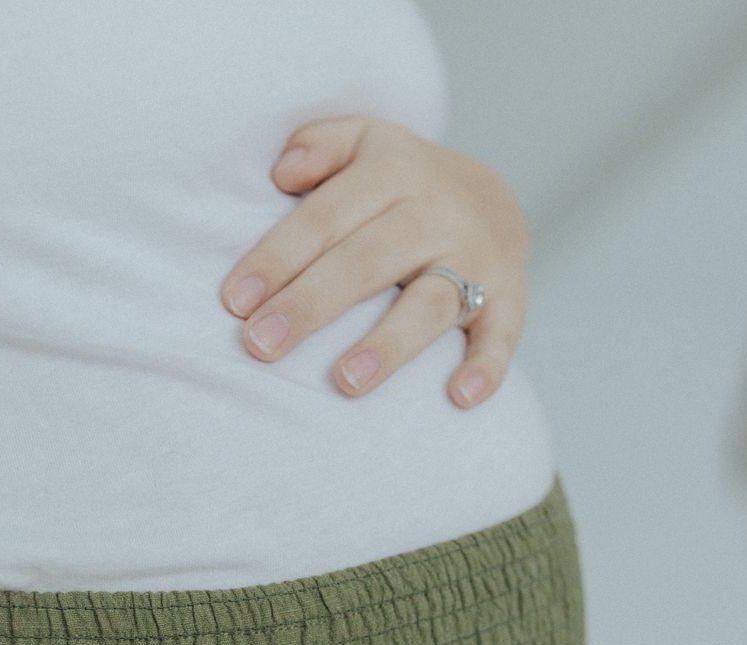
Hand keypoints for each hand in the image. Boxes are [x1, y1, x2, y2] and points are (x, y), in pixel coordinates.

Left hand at [220, 114, 530, 407]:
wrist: (492, 198)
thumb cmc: (399, 185)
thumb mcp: (364, 143)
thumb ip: (321, 145)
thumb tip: (283, 171)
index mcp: (393, 173)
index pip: (326, 216)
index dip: (279, 257)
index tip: (235, 301)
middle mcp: (437, 213)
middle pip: (367, 262)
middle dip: (311, 304)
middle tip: (261, 346)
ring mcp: (478, 258)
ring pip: (430, 304)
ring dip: (388, 345)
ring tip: (345, 383)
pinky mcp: (510, 298)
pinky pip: (502, 335)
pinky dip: (487, 367)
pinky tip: (460, 398)